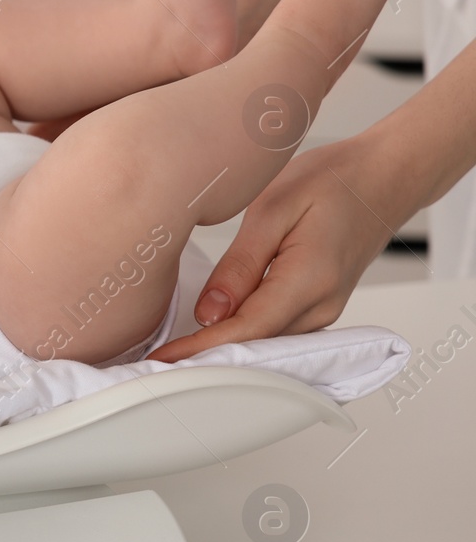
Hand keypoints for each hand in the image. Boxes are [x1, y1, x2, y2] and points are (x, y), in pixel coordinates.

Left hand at [147, 135, 415, 361]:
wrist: (386, 176)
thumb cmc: (335, 181)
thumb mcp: (273, 209)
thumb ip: (240, 265)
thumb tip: (208, 312)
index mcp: (309, 280)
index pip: (245, 330)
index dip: (200, 348)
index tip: (162, 359)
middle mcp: (321, 307)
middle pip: (253, 345)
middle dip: (204, 357)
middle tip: (155, 364)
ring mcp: (324, 312)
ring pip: (264, 343)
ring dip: (222, 350)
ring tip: (174, 355)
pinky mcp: (319, 308)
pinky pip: (275, 332)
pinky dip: (243, 336)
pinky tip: (212, 335)